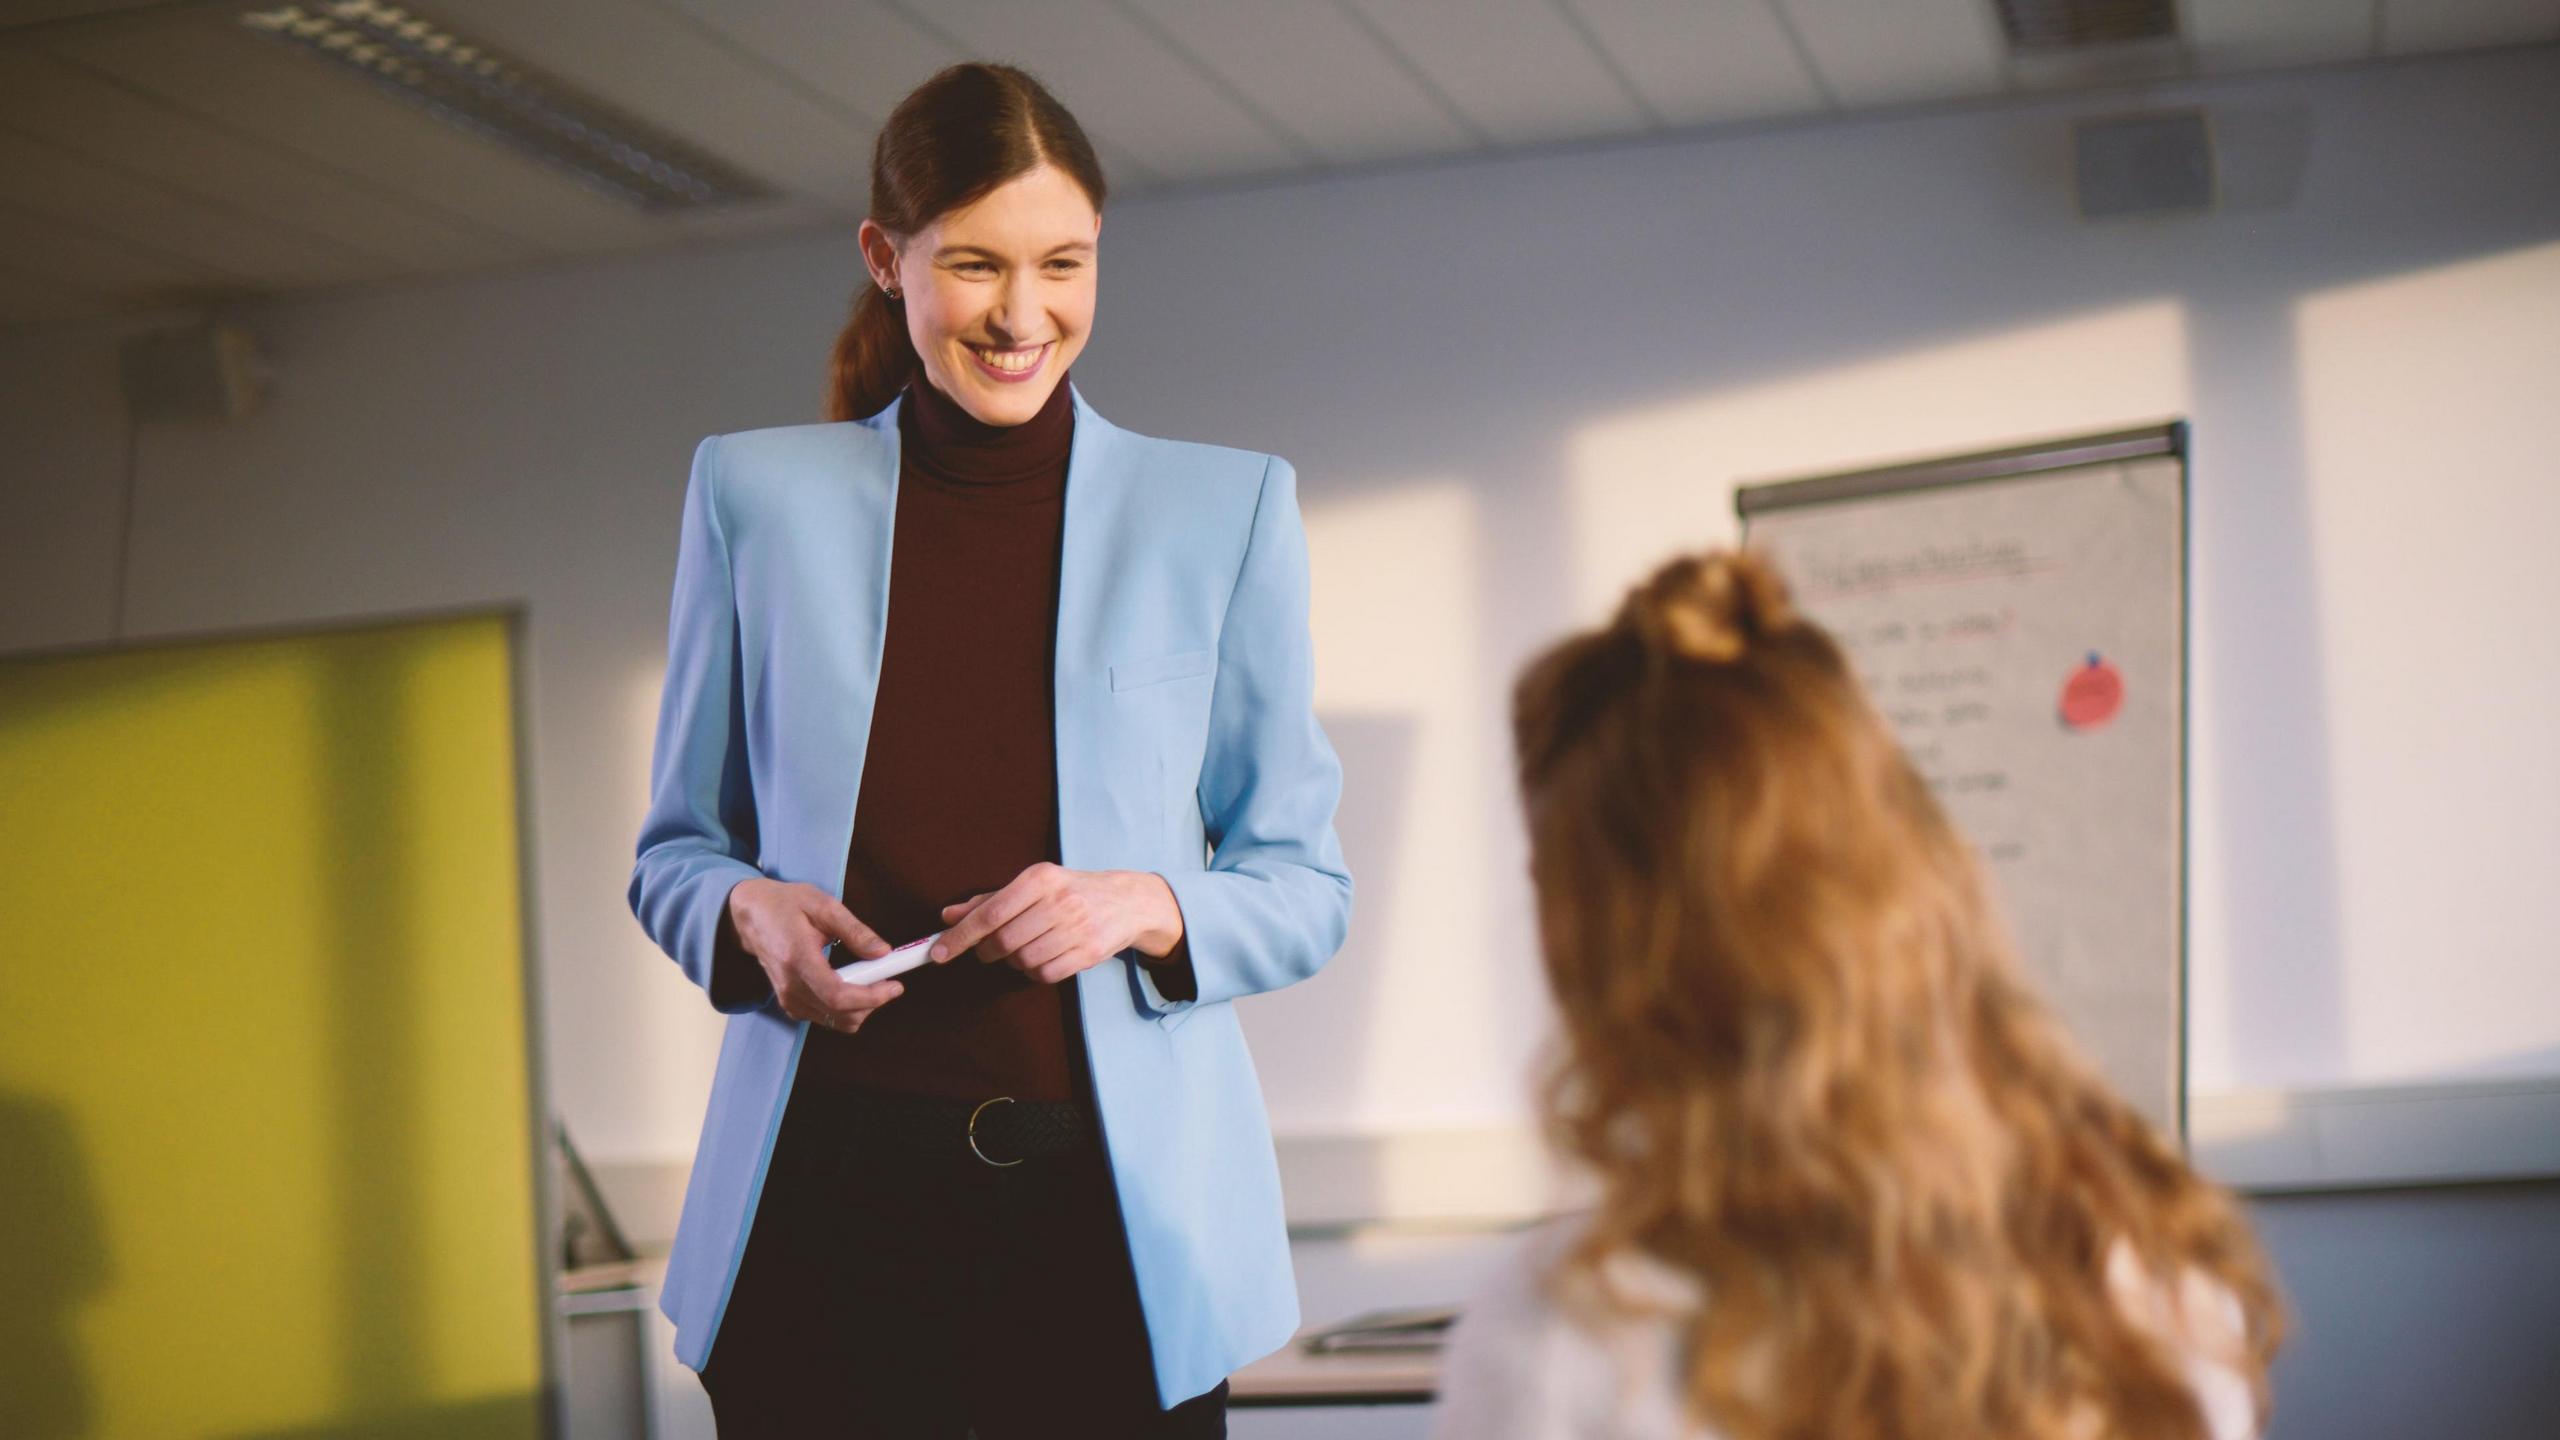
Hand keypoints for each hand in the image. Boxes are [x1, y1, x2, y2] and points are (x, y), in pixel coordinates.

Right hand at [726, 878, 905, 1031]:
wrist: (750, 916)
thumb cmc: (785, 905)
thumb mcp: (823, 905)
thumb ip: (855, 930)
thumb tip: (884, 952)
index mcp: (798, 958)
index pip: (838, 995)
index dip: (871, 997)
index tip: (894, 986)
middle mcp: (790, 986)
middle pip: (840, 1014)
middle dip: (872, 1002)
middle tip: (889, 980)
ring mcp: (788, 998)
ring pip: (836, 1021)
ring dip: (861, 1007)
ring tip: (871, 979)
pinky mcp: (789, 1004)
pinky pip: (825, 1018)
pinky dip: (846, 1009)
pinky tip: (852, 985)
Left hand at [931, 863, 1183, 985]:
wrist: (1126, 901)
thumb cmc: (1070, 891)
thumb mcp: (1033, 885)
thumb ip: (988, 901)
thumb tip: (947, 917)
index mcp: (1040, 878)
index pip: (990, 913)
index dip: (960, 936)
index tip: (938, 953)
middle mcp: (1059, 901)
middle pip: (1003, 941)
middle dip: (987, 951)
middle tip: (989, 949)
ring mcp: (1077, 928)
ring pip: (1022, 960)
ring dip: (1012, 961)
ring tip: (1023, 948)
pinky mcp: (1089, 953)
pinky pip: (1044, 975)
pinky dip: (1033, 972)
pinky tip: (1041, 957)